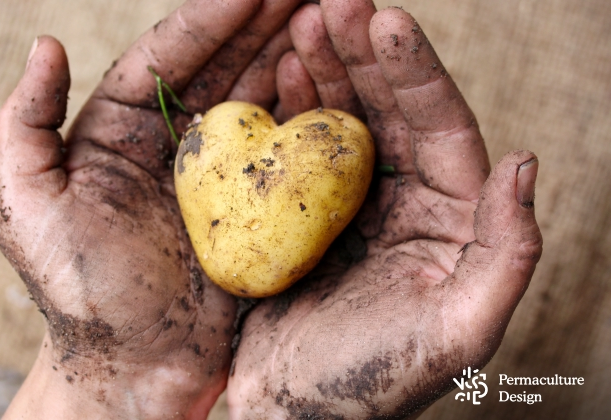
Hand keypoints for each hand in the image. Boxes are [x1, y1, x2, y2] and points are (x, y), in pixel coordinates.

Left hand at [0, 1, 302, 417]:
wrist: (136, 367)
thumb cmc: (80, 293)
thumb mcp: (30, 209)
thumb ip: (26, 126)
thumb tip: (45, 44)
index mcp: (120, 130)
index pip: (169, 55)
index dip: (210, 17)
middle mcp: (174, 143)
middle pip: (224, 66)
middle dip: (264, 23)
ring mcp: (220, 174)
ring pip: (260, 100)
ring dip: (293, 56)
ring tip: (327, 17)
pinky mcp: (255, 208)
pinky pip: (284, 152)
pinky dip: (309, 115)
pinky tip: (331, 82)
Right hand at [227, 2, 542, 418]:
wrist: (295, 413)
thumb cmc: (375, 384)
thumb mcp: (460, 333)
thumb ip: (508, 254)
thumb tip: (523, 161)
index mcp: (452, 222)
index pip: (442, 128)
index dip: (415, 71)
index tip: (384, 19)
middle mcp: (408, 203)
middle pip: (392, 110)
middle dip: (364, 54)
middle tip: (331, 3)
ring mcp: (355, 205)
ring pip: (346, 119)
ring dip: (327, 70)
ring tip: (301, 25)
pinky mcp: (308, 214)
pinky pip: (304, 150)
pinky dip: (293, 109)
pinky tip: (280, 75)